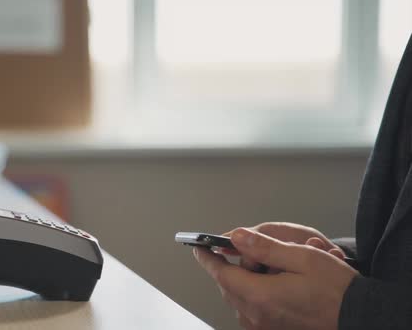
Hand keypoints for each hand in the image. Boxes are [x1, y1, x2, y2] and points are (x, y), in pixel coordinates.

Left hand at [194, 228, 357, 329]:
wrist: (360, 317)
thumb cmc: (337, 290)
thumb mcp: (302, 257)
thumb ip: (265, 246)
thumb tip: (237, 237)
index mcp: (261, 296)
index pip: (221, 274)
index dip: (208, 258)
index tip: (198, 247)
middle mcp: (257, 315)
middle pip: (230, 285)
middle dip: (238, 265)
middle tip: (258, 252)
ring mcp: (264, 325)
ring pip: (240, 296)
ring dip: (249, 279)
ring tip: (277, 268)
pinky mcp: (272, 329)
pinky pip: (252, 308)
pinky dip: (257, 292)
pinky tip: (278, 283)